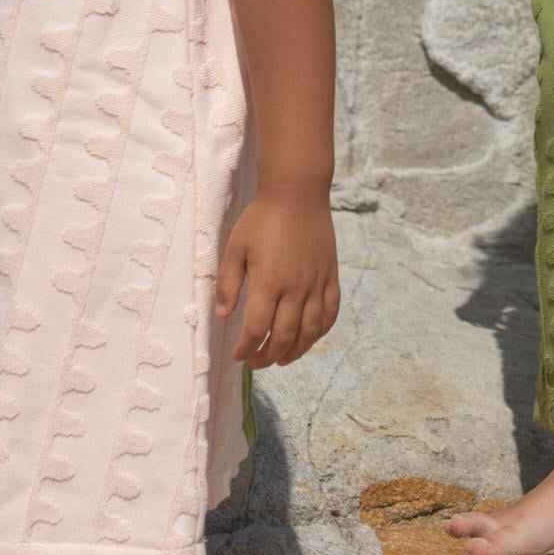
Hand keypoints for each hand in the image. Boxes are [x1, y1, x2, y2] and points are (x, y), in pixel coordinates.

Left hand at [216, 189, 339, 367]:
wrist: (297, 193)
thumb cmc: (262, 218)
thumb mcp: (235, 248)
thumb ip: (228, 283)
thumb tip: (222, 316)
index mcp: (269, 282)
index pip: (256, 329)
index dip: (245, 348)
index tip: (238, 355)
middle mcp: (296, 287)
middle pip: (284, 336)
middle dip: (268, 356)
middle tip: (256, 362)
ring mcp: (317, 283)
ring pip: (310, 330)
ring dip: (295, 351)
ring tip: (282, 359)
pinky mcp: (331, 276)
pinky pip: (331, 312)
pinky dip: (321, 331)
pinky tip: (310, 337)